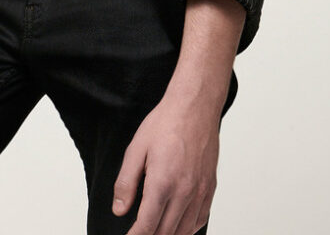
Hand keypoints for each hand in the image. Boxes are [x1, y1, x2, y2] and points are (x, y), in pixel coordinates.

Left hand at [113, 92, 219, 234]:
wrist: (195, 106)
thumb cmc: (166, 123)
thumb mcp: (136, 149)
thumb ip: (126, 183)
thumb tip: (119, 210)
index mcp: (163, 182)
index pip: (147, 225)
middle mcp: (185, 191)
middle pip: (165, 233)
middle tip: (138, 233)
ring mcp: (200, 192)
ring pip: (184, 231)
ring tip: (154, 231)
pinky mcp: (210, 188)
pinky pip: (200, 220)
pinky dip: (187, 229)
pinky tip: (177, 226)